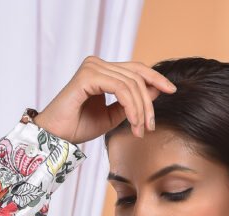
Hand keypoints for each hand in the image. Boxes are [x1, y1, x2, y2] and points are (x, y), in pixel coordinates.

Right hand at [33, 56, 177, 143]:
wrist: (56, 137)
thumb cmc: (79, 127)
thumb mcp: (113, 116)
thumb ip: (132, 103)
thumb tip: (156, 90)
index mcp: (102, 70)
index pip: (135, 69)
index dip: (155, 77)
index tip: (172, 90)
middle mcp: (97, 64)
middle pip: (137, 76)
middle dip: (148, 103)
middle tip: (150, 127)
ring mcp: (92, 67)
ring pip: (131, 84)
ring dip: (140, 109)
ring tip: (140, 130)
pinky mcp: (88, 76)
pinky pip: (120, 88)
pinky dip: (131, 106)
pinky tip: (133, 123)